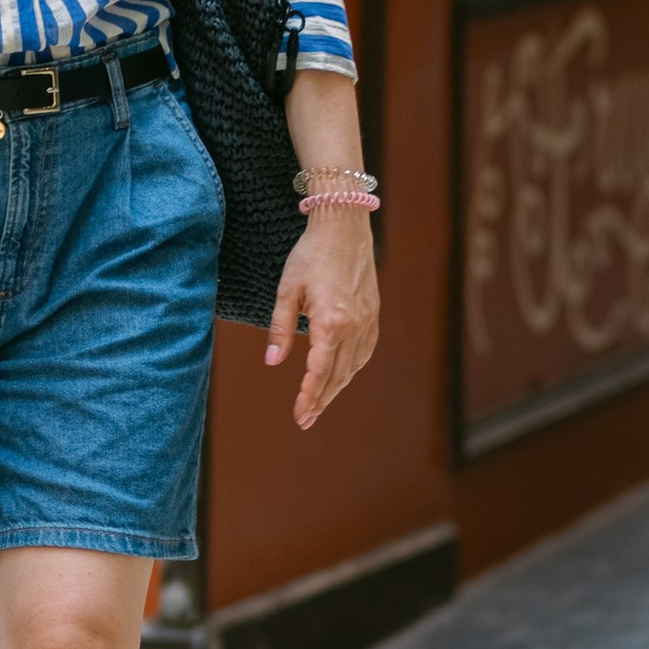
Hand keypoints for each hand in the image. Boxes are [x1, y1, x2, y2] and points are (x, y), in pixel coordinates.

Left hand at [264, 208, 379, 428]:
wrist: (344, 228)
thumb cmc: (310, 255)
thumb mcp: (286, 290)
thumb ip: (281, 329)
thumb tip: (274, 362)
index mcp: (330, 322)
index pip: (319, 371)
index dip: (308, 396)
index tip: (299, 415)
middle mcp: (354, 326)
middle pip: (338, 375)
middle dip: (321, 400)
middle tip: (306, 420)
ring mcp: (368, 321)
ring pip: (353, 366)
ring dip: (337, 387)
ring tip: (320, 403)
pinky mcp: (374, 314)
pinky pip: (365, 351)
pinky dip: (352, 368)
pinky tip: (342, 375)